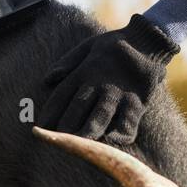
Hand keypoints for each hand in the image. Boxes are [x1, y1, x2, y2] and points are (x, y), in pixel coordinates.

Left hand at [37, 14, 179, 143]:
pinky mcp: (137, 100)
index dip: (50, 111)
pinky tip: (112, 142)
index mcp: (85, 70)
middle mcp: (100, 83)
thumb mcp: (87, 46)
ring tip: (80, 145)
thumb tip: (47, 80)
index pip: (62, 94)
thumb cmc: (113, 46)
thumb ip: (67, 62)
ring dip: (89, 130)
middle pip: (79, 106)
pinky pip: (129, 120)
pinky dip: (121, 132)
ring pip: (101, 114)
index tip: (39, 128)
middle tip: (55, 142)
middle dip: (66, 125)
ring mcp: (119, 92)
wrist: (148, 41)